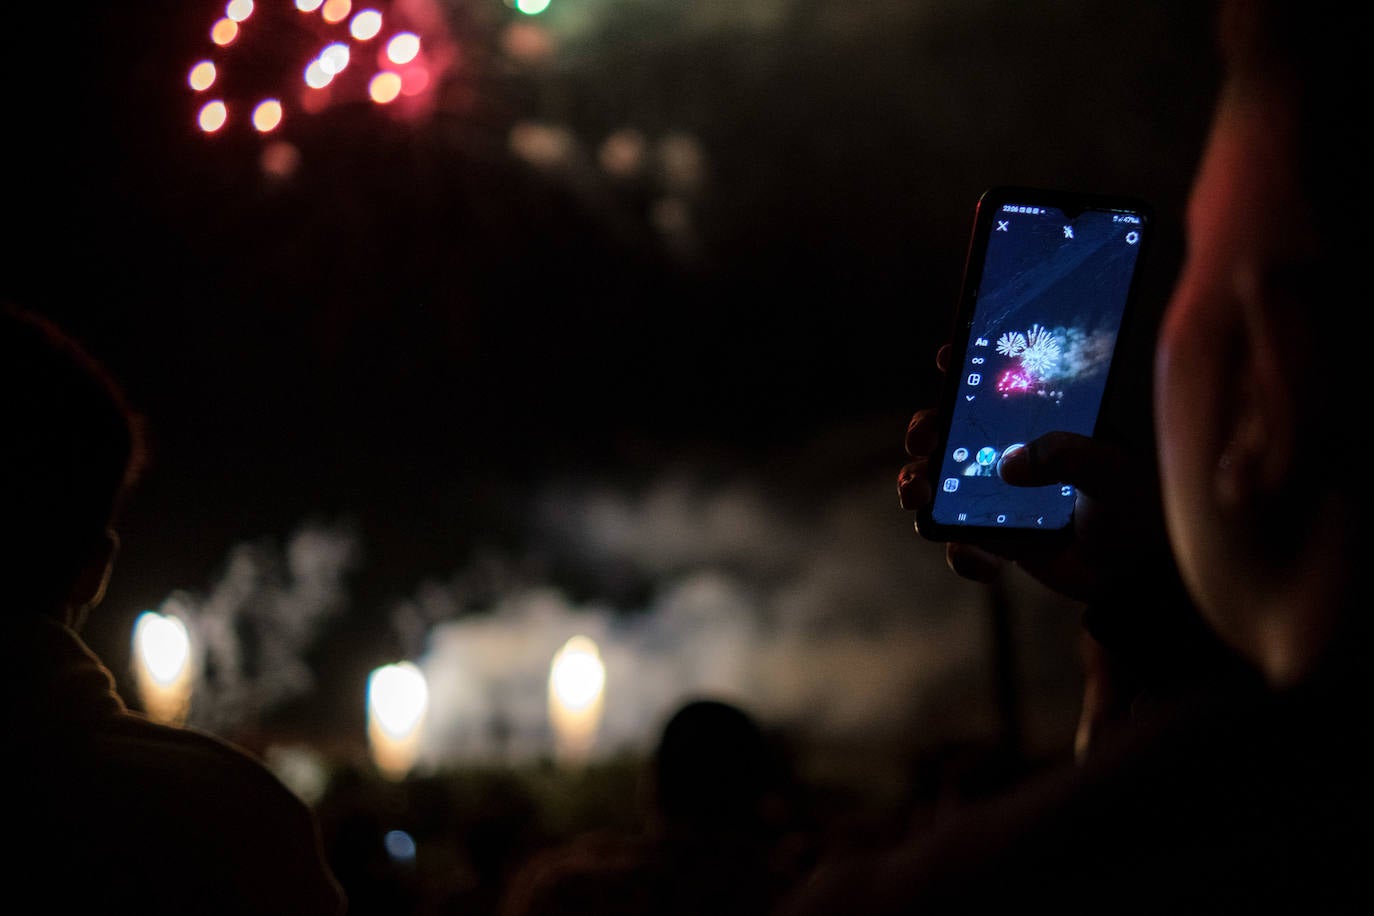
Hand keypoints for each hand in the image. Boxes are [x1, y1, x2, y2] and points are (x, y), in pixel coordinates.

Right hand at [897, 351, 1168, 603]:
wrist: (1133, 573)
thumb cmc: (1131, 508)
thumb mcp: (1110, 469)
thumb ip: (1067, 456)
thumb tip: (1009, 465)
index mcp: (1037, 425)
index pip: (995, 387)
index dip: (965, 367)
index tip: (945, 359)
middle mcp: (1009, 455)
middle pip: (947, 433)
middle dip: (923, 430)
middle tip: (922, 440)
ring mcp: (996, 498)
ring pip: (936, 486)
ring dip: (916, 485)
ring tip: (918, 493)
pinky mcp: (994, 541)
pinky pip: (960, 544)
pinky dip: (963, 553)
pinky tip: (987, 561)